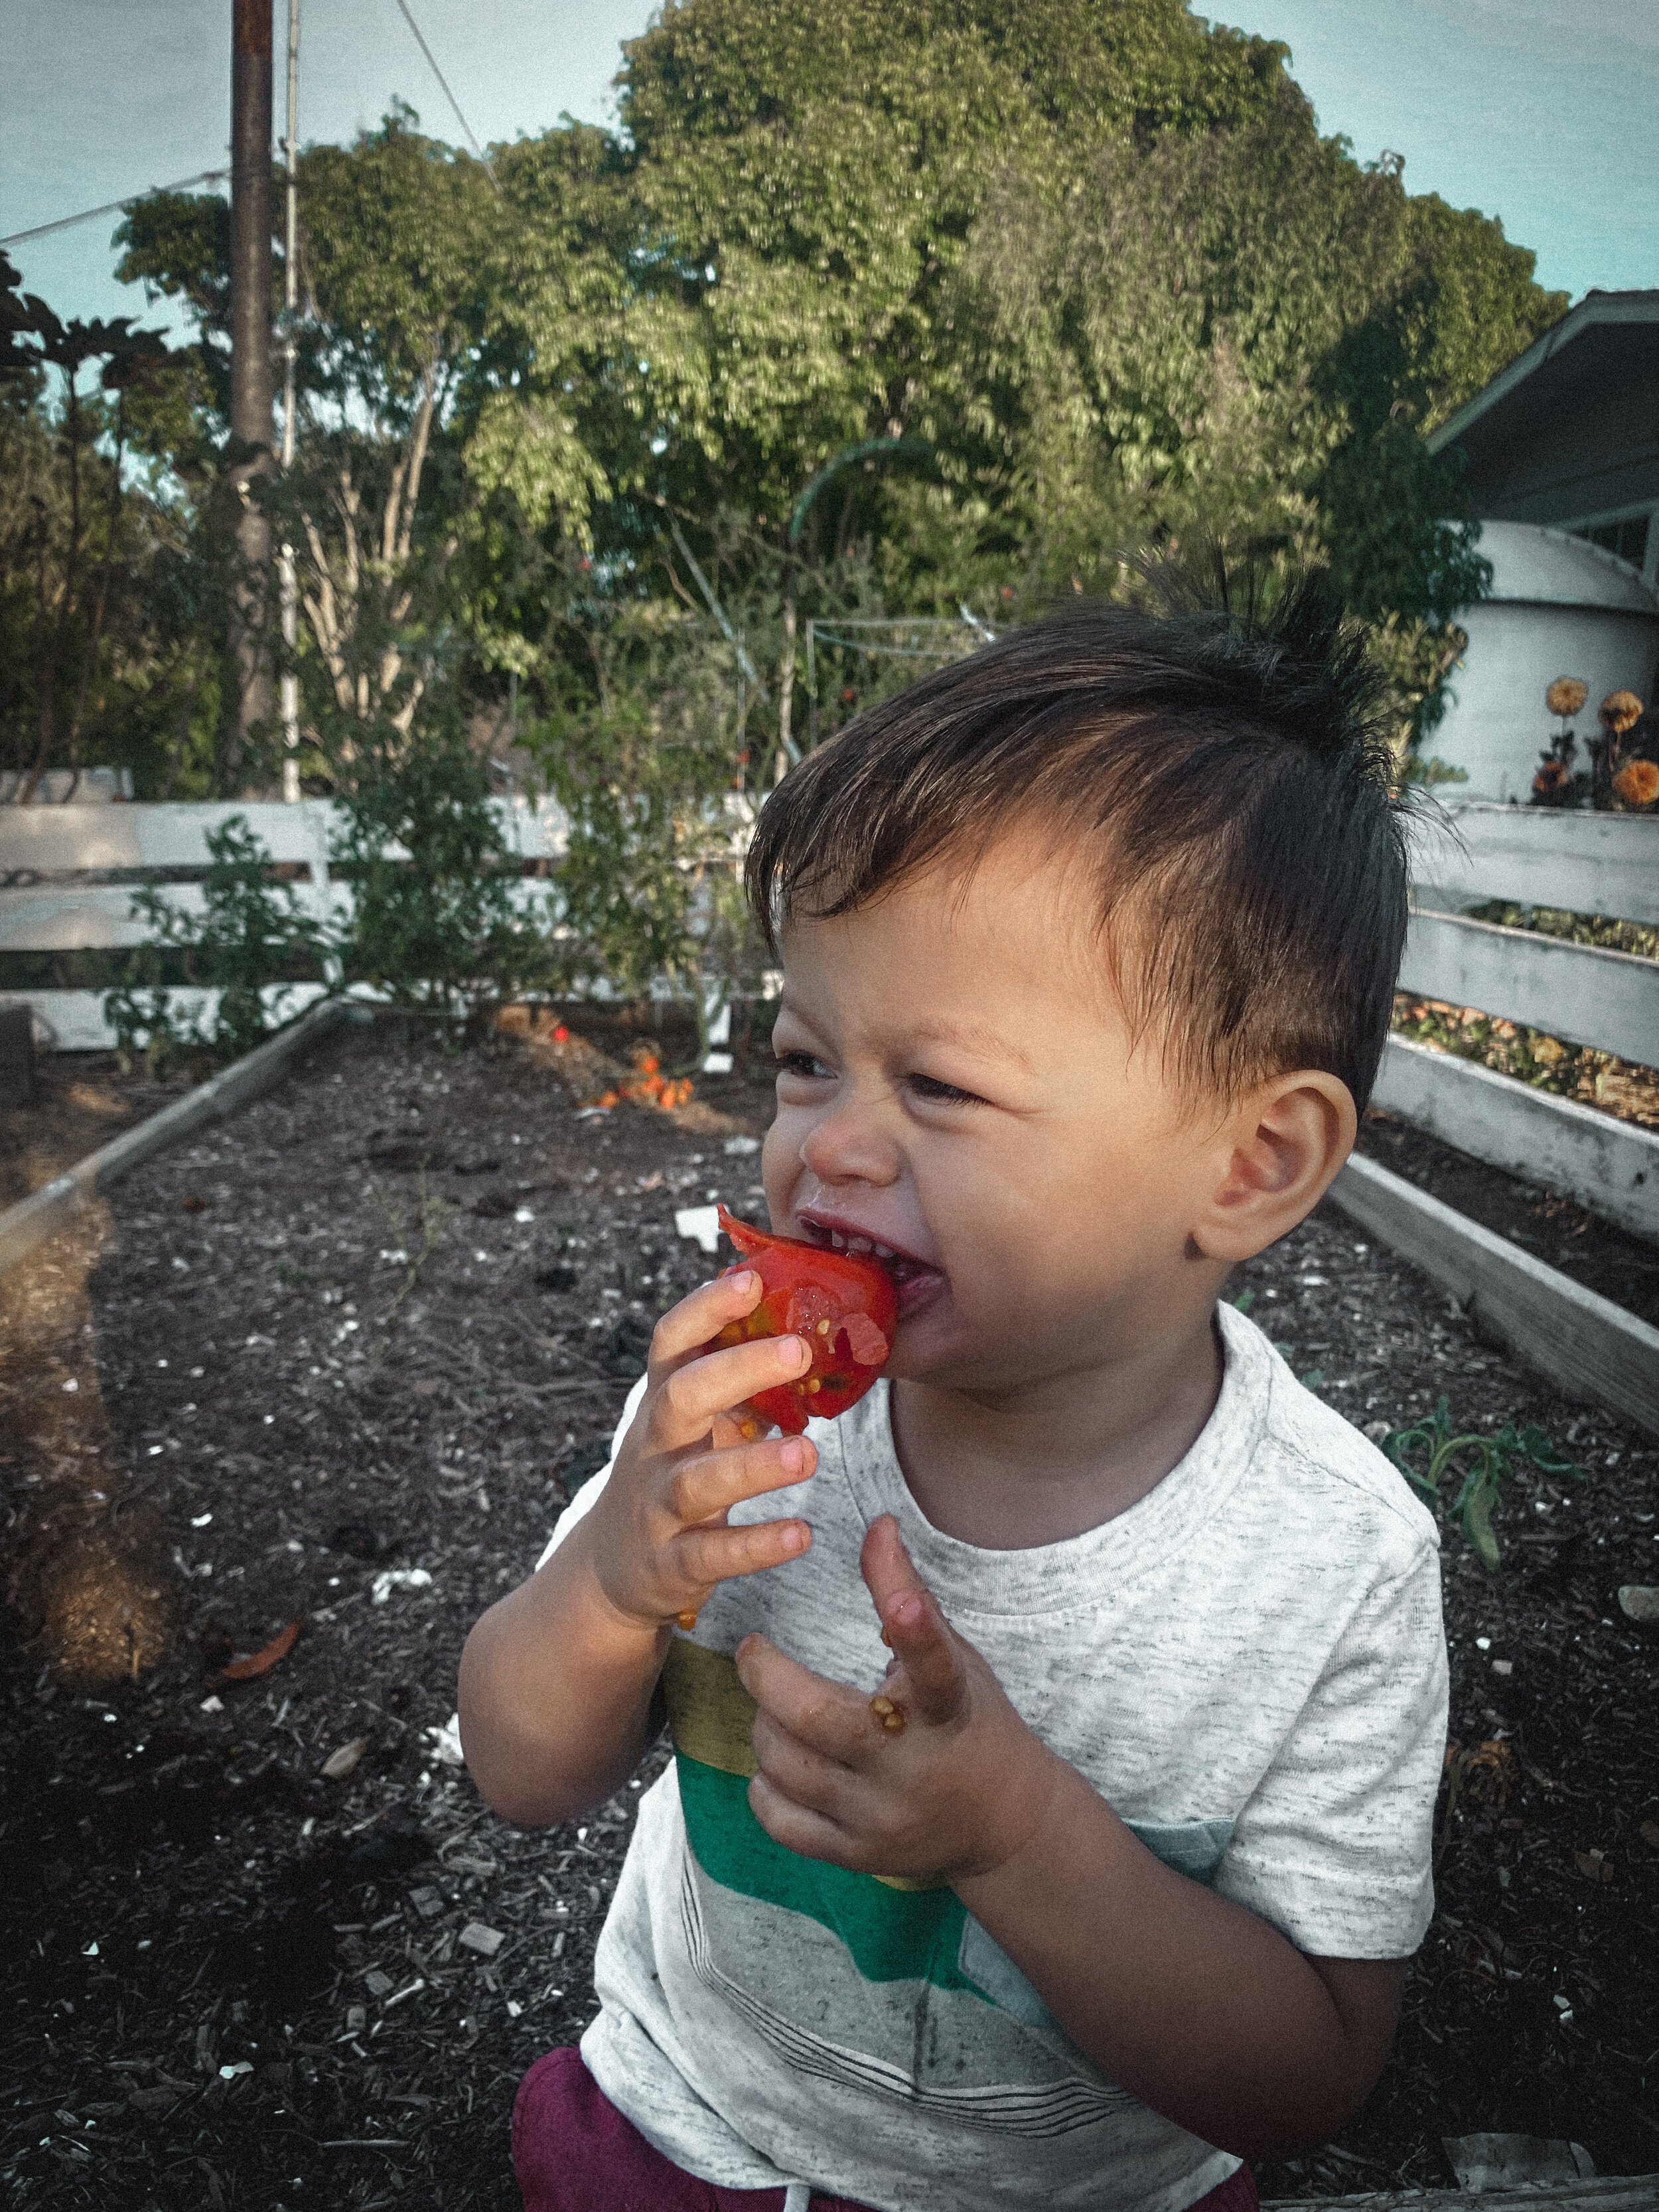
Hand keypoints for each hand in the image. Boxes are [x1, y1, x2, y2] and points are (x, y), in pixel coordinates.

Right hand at [582, 1270, 819, 1631]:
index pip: (673, 1343)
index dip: (706, 1309)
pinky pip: (713, 1554)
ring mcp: (658, 1506)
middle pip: (682, 1397)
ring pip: (697, 1482)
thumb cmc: (672, 1472)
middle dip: (737, 1369)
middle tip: (798, 1349)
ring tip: (809, 1453)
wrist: (612, 1567)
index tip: (751, 1279)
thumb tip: (804, 1319)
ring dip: (753, 1466)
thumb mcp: (693, 1422)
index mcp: (663, 1402)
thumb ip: (736, 1379)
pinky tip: (800, 1534)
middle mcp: (654, 1448)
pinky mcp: (672, 1563)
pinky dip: (756, 1546)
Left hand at [735, 1514, 1060, 1883]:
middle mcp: (914, 1767)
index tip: (901, 1602)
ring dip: (766, 1726)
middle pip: (821, 1720)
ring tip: (774, 1707)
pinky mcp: (857, 1855)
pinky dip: (765, 1785)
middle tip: (752, 1649)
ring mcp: (882, 1818)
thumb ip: (909, 1596)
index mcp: (949, 1711)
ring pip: (788, 1764)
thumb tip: (877, 1523)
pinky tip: (777, 1762)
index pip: (935, 1668)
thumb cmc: (970, 1721)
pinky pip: (781, 1819)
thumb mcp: (957, 1659)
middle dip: (769, 1677)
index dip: (916, 1633)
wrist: (1002, 1823)